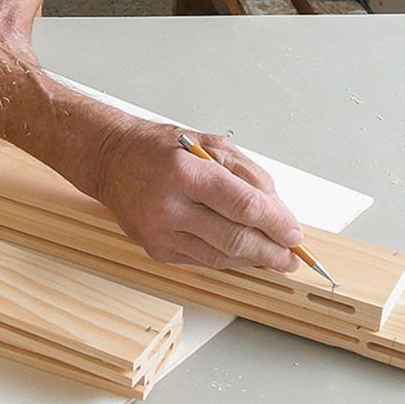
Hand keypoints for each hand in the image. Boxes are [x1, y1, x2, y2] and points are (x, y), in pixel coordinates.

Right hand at [96, 120, 302, 271]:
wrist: (110, 161)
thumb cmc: (157, 149)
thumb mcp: (208, 143)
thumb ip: (247, 174)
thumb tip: (277, 210)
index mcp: (186, 172)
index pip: (244, 206)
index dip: (277, 224)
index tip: (294, 233)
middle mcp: (169, 206)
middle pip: (236, 239)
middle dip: (272, 251)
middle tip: (290, 256)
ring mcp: (160, 232)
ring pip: (221, 257)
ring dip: (253, 260)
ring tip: (273, 257)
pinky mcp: (155, 249)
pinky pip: (202, 261)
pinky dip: (228, 259)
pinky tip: (242, 254)